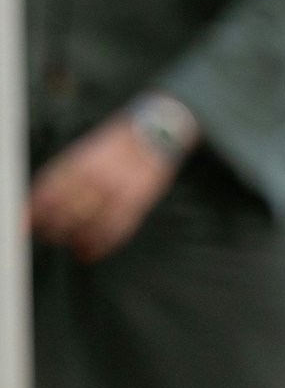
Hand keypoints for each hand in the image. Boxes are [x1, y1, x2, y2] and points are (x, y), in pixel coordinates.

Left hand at [29, 117, 177, 262]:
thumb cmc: (116, 148)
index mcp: (78, 165)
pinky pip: (114, 231)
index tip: (27, 225)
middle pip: (65, 213)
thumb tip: (38, 203)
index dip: (34, 213)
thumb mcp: (83, 155)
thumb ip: (61, 178)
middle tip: (49, 236)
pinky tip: (90, 252)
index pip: (47, 194)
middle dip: (53, 230)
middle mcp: (95, 179)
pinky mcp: (136, 204)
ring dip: (76, 240)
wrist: (155, 135)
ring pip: (88, 226)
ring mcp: (116, 193)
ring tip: (72, 246)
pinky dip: (100, 245)